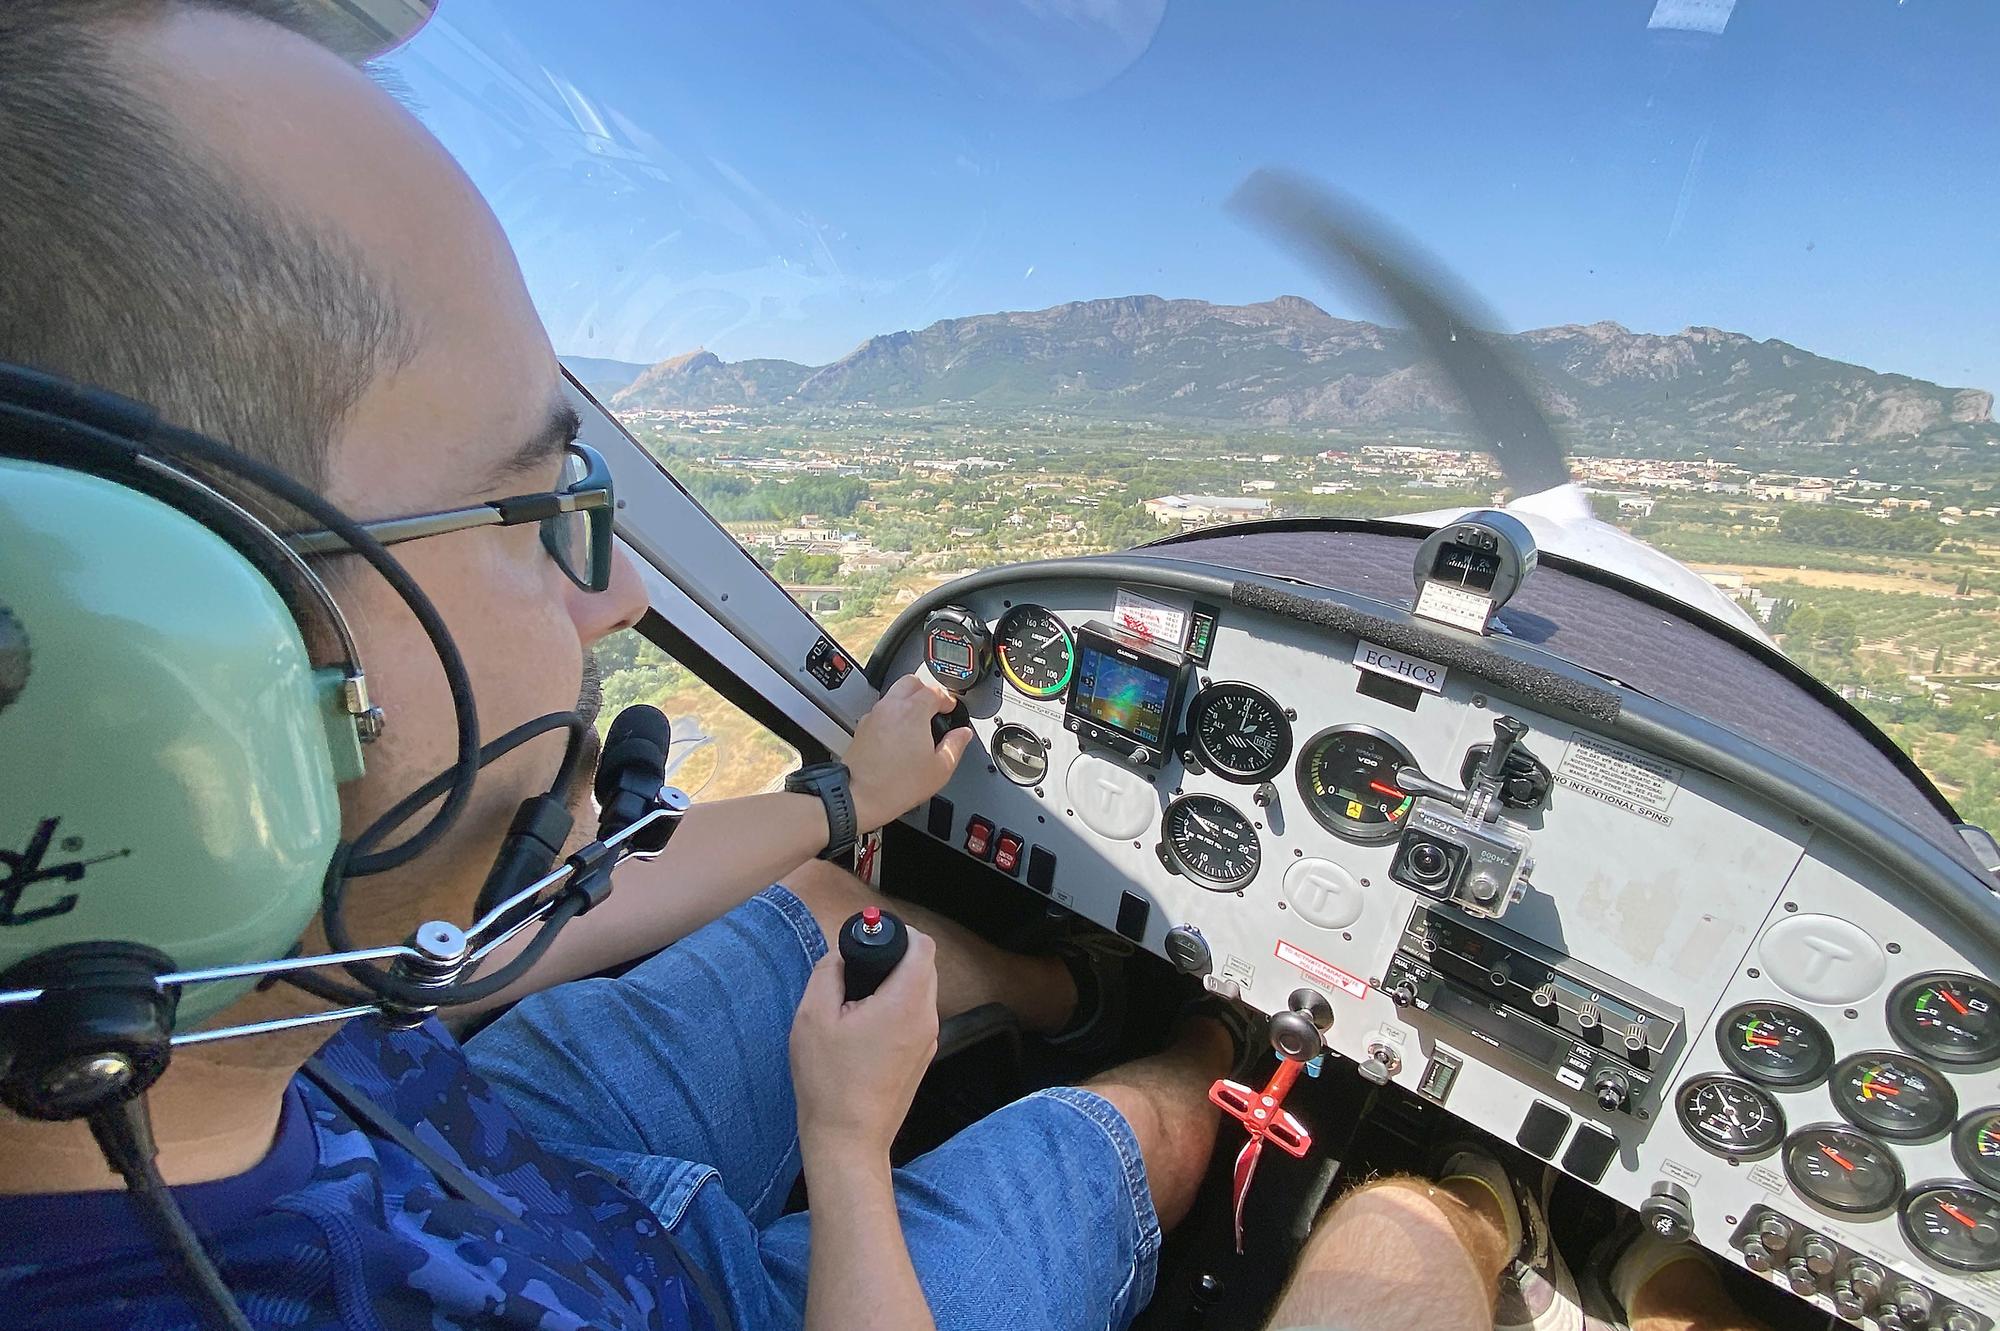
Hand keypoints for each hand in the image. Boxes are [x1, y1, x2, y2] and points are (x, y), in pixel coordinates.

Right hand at [791, 927, 939, 1159]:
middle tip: (857, 973)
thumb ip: (829, 972)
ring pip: (919, 994)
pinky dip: (895, 1011)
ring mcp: (928, 1041)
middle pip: (923, 967)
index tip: (871, 942)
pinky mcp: (922, 1059)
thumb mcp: (812, 1016)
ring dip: (893, 987)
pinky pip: (914, 1019)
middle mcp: (926, 1019)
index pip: (923, 945)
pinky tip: (864, 1029)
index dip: (899, 934)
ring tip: (856, 1004)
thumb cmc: (829, 1082)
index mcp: (906, 1002)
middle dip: (893, 960)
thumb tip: (842, 956)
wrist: (848, 1139)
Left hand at [845, 674, 971, 830]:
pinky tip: (900, 734)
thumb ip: (956, 745)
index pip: (935, 690)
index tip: (951, 708)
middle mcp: (891, 707)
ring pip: (894, 693)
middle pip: (911, 681)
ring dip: (908, 700)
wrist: (859, 797)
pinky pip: (882, 710)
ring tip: (918, 721)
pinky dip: (893, 714)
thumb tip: (962, 734)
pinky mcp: (863, 727)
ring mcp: (874, 715)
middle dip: (926, 690)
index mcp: (913, 712)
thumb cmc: (896, 785)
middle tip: (936, 707)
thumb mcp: (940, 769)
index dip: (947, 699)